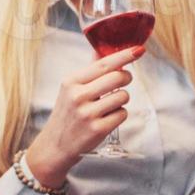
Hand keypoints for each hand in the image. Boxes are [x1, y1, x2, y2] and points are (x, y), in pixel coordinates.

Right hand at [23, 47, 143, 186]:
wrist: (56, 144)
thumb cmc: (67, 113)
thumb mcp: (71, 89)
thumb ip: (90, 70)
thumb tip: (105, 51)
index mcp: (71, 82)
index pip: (103, 64)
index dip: (124, 56)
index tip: (138, 50)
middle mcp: (78, 96)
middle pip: (118, 78)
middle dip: (126, 78)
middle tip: (123, 81)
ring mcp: (88, 114)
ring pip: (123, 96)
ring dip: (121, 99)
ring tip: (109, 104)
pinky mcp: (98, 129)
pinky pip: (123, 114)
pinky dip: (119, 115)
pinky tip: (107, 118)